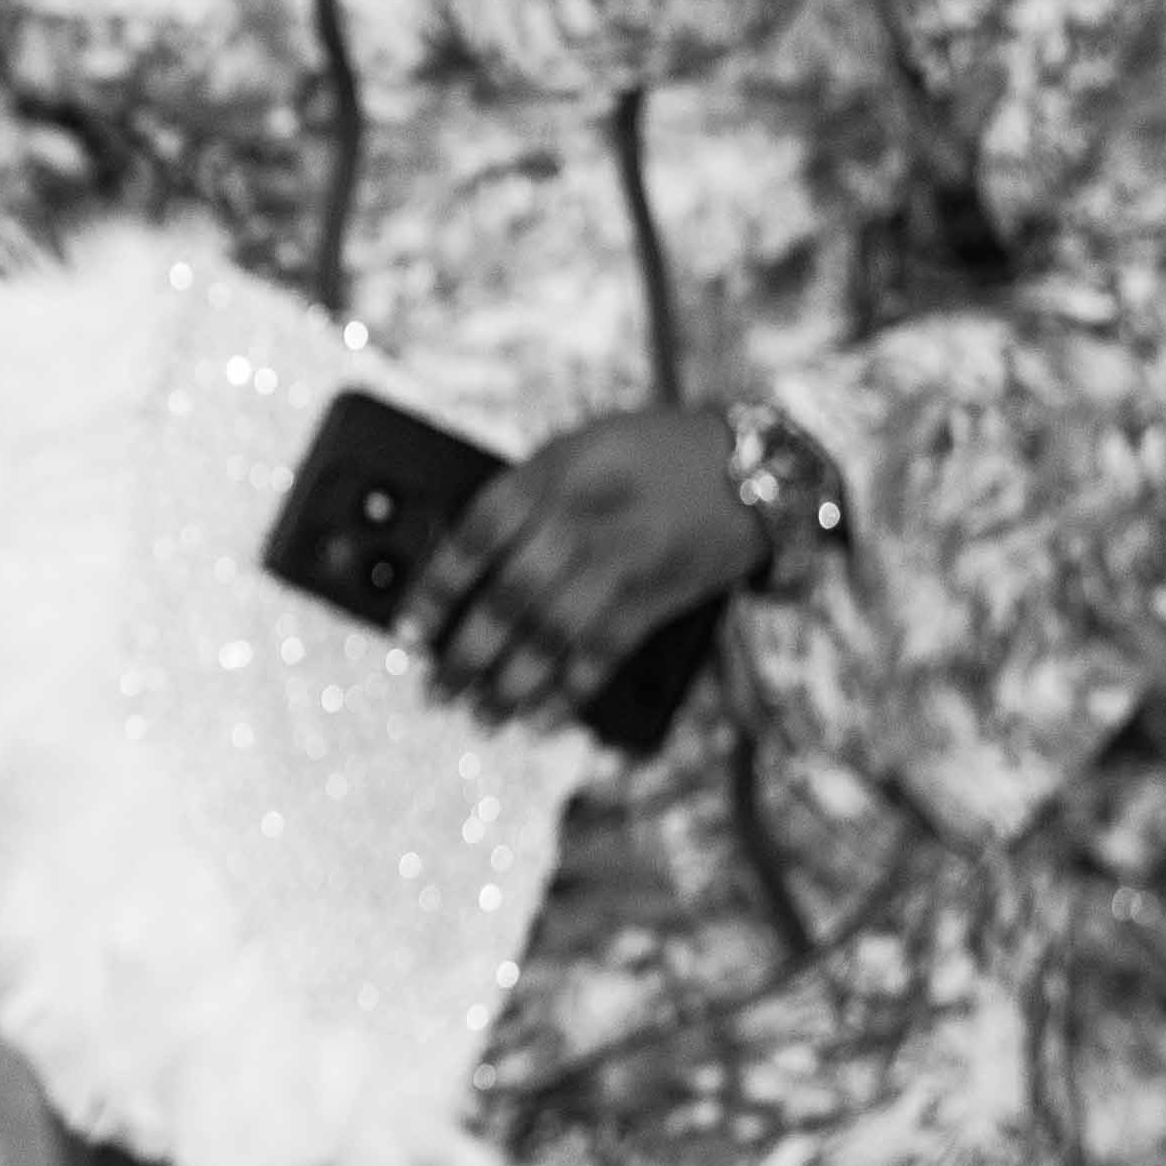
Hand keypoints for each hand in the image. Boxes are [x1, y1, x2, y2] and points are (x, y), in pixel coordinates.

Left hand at [398, 407, 761, 731]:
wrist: (756, 466)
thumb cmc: (652, 452)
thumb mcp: (579, 448)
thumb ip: (526, 495)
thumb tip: (460, 560)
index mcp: (552, 473)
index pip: (475, 535)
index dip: (436, 588)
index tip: (409, 629)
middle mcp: (583, 519)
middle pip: (508, 597)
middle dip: (467, 653)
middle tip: (436, 690)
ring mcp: (623, 561)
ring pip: (552, 634)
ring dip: (511, 684)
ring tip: (481, 715)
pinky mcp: (658, 597)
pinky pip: (604, 652)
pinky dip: (569, 691)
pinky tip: (540, 717)